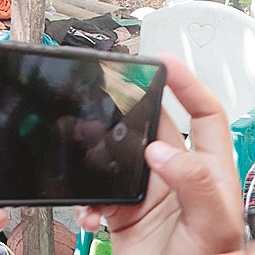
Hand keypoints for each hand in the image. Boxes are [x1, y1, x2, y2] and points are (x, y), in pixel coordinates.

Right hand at [77, 54, 243, 254]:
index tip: (160, 63)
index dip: (186, 84)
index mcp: (209, 174)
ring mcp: (149, 197)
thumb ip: (194, 185)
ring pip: (115, 157)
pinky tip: (89, 212)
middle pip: (151, 129)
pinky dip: (87, 200)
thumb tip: (162, 149)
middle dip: (123, 115)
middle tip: (100, 100)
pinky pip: (97, 194)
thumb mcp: (213, 230)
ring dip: (95, 157)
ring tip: (81, 155)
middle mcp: (178, 180)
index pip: (205, 115)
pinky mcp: (123, 217)